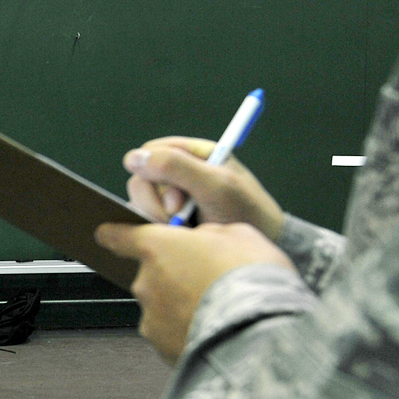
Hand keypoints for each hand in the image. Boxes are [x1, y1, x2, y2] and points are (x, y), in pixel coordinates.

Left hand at [95, 221, 292, 360]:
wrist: (260, 332)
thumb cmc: (252, 279)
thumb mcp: (239, 235)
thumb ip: (210, 234)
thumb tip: (203, 240)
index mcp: (158, 248)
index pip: (119, 236)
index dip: (115, 234)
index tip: (107, 234)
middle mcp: (146, 282)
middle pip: (152, 276)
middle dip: (175, 278)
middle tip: (209, 282)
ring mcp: (151, 319)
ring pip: (162, 308)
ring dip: (182, 308)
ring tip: (219, 311)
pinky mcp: (162, 349)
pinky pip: (171, 336)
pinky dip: (188, 333)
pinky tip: (216, 331)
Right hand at [123, 137, 285, 238]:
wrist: (264, 248)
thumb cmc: (247, 213)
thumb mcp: (215, 186)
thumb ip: (176, 167)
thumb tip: (133, 158)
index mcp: (196, 153)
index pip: (152, 150)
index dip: (153, 171)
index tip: (173, 199)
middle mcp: (182, 171)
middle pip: (143, 177)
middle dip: (158, 201)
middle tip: (179, 217)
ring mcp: (175, 195)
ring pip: (143, 200)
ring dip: (158, 217)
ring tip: (185, 227)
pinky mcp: (171, 218)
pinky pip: (148, 218)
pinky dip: (159, 228)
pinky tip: (180, 233)